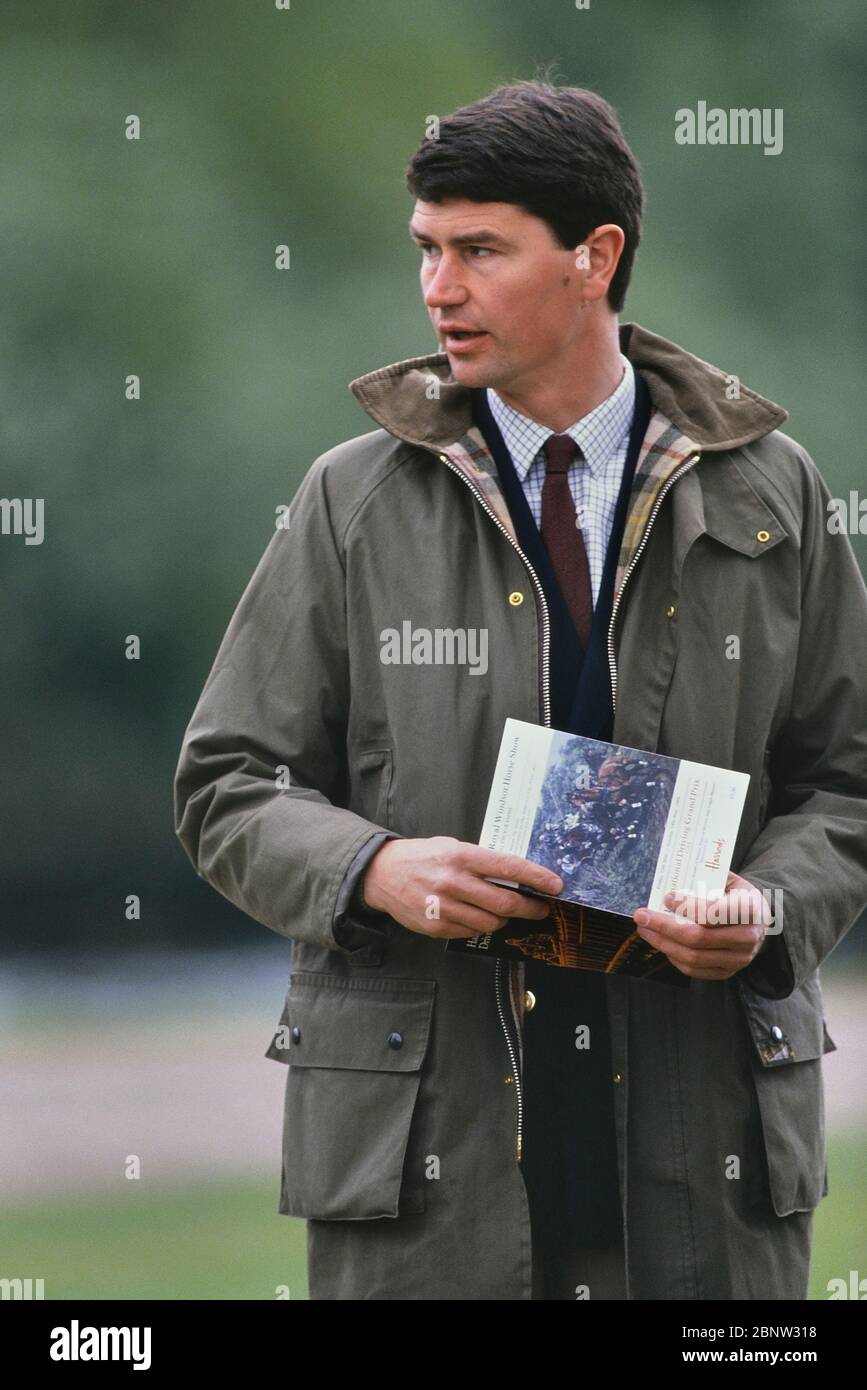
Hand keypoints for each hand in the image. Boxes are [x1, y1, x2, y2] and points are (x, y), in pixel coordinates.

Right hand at [361, 836, 563, 939]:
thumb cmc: (423, 857)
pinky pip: (471, 932)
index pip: (507, 867)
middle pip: (504, 902)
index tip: (556, 885)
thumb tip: (518, 876)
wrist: (382, 874)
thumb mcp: (452, 847)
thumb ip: (481, 861)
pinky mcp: (435, 928)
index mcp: (460, 856)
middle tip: (540, 908)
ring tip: (504, 911)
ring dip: (504, 919)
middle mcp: (452, 882)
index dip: (536, 878)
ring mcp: (443, 908)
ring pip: (491, 922)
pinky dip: (481, 926)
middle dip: (530, 907)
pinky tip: (478, 916)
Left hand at [632, 870, 772, 980]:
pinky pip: (695, 971)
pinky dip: (674, 957)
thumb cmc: (737, 895)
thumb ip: (704, 879)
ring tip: (645, 930)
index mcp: (750, 908)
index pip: (714, 913)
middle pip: (698, 938)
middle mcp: (748, 937)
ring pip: (693, 958)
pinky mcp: (729, 972)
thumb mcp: (729, 879)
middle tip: (642, 916)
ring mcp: (739, 959)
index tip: (666, 898)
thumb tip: (670, 883)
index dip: (687, 906)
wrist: (760, 921)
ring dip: (663, 944)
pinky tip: (662, 943)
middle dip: (664, 927)